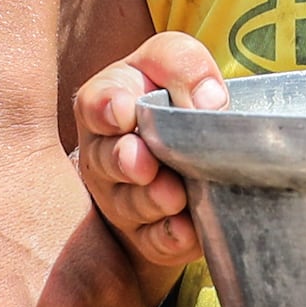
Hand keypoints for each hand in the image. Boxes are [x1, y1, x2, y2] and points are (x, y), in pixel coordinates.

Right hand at [72, 29, 229, 271]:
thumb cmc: (175, 98)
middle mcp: (106, 153)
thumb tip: (210, 101)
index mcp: (108, 104)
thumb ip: (186, 67)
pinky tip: (186, 230)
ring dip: (151, 200)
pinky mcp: (146, 233)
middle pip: (108, 159)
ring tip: (173, 194)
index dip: (106, 107)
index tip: (123, 111)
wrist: (187, 151)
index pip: (95, 103)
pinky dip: (170, 236)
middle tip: (144, 162)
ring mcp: (122, 196)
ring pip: (129, 203)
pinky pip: (153, 240)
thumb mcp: (175, 65)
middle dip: (124, 161)